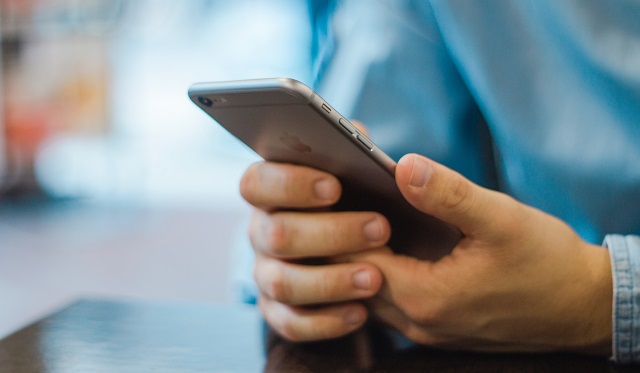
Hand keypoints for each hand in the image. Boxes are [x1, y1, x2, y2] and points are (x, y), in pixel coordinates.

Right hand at [240, 161, 389, 340]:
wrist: (367, 247)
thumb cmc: (358, 198)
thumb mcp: (360, 170)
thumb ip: (361, 151)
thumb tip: (380, 152)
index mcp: (270, 191)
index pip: (256, 183)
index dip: (290, 185)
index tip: (334, 188)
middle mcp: (261, 231)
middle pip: (275, 234)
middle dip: (329, 233)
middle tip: (379, 228)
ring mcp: (266, 273)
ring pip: (282, 282)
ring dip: (329, 281)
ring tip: (374, 278)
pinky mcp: (278, 310)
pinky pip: (291, 323)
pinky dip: (326, 321)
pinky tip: (361, 313)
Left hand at [347, 154, 612, 353]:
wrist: (584, 307)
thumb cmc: (548, 263)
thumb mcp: (500, 219)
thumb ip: (448, 193)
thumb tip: (403, 165)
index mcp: (424, 297)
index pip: (354, 260)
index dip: (340, 224)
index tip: (334, 192)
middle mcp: (417, 322)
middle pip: (355, 279)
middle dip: (342, 240)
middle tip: (338, 200)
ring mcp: (426, 330)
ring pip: (370, 293)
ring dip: (360, 258)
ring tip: (358, 217)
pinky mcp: (437, 327)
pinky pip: (392, 300)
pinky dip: (382, 272)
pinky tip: (389, 243)